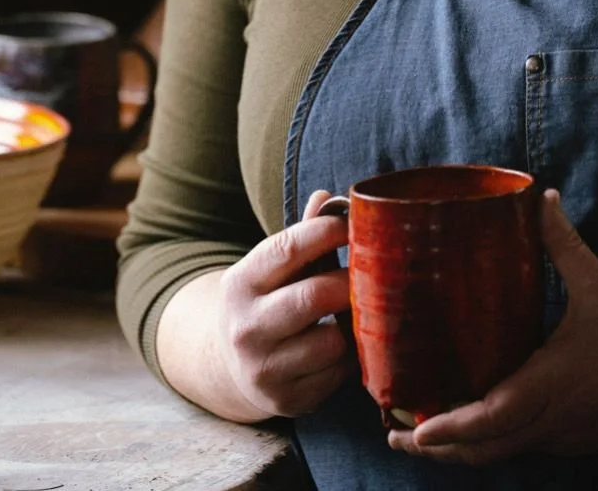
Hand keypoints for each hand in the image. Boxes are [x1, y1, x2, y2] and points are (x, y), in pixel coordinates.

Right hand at [216, 189, 352, 418]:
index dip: (328, 232)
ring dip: (353, 325)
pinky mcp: (286, 400)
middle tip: (370, 272)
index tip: (355, 223)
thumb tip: (328, 198)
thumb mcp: (269, 269)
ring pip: (332, 340)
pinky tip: (345, 345)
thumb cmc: (263, 302)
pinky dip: (350, 358)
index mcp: (240, 284)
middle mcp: (245, 327)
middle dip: (349, 282)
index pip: (288, 249)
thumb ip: (300, 236)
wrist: (227, 364)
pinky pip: (337, 374)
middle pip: (315, 296)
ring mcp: (264, 368)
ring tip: (357, 311)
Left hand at [389, 190, 597, 463]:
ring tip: (420, 433)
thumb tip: (539, 198)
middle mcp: (553, 421)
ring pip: (503, 454)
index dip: (449, 427)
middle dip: (437, 448)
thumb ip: (563, 241)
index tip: (414, 429)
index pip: (491, 419)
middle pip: (485, 450)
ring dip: (461, 448)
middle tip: (393, 435)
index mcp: (551, 384)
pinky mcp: (576, 441)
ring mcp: (565, 438)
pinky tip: (473, 425)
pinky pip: (524, 447)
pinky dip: (491, 443)